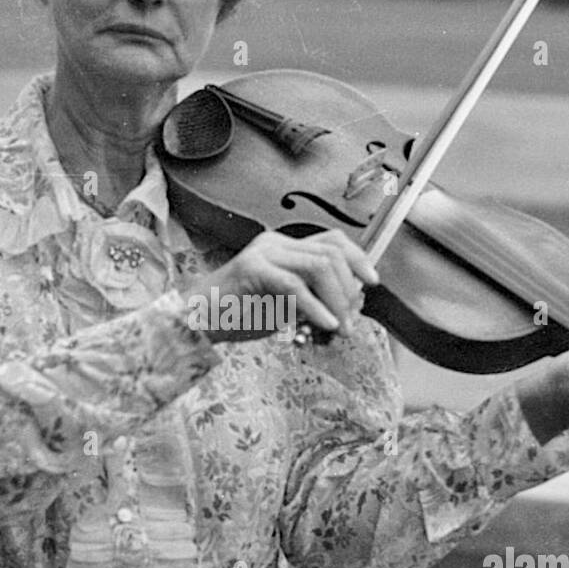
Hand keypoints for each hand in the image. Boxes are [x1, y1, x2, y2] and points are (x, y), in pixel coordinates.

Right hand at [180, 229, 378, 342]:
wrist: (196, 321)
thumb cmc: (238, 315)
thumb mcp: (284, 305)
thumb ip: (313, 298)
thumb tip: (351, 304)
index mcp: (284, 247)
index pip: (333, 240)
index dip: (358, 258)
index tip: (371, 283)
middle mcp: (276, 244)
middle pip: (332, 252)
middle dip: (350, 288)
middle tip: (351, 319)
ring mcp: (264, 254)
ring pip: (319, 266)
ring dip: (338, 300)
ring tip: (341, 327)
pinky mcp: (253, 271)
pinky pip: (295, 286)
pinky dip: (317, 307)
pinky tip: (326, 324)